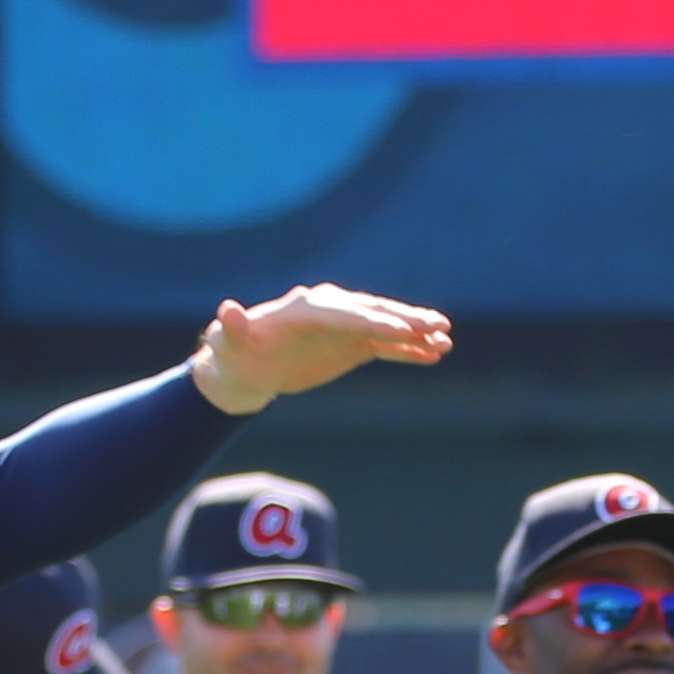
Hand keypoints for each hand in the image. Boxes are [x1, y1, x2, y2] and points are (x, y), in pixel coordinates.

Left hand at [191, 284, 454, 408]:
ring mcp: (343, 327)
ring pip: (385, 327)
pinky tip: (434, 354)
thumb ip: (232, 328)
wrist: (243, 366)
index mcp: (306, 307)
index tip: (404, 330)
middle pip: (373, 312)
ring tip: (446, 340)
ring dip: (415, 333)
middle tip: (438, 324)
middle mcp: (329, 310)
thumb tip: (228, 310)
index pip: (347, 313)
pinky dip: (408, 349)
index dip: (375, 321)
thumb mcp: (229, 344)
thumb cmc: (235, 355)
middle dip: (405, 319)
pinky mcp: (350, 344)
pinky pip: (385, 345)